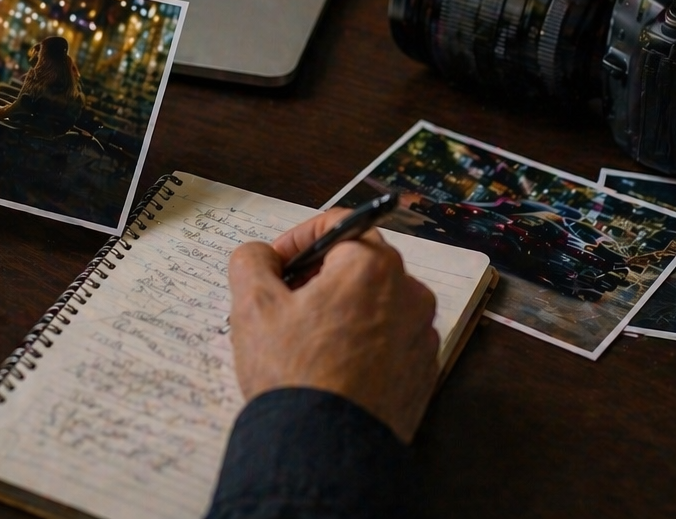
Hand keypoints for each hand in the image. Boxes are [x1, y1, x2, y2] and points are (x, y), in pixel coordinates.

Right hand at [228, 209, 440, 443]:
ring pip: (376, 303)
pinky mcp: (423, 373)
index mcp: (373, 267)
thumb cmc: (294, 374)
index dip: (299, 238)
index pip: (338, 224)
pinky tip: (330, 367)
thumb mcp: (253, 306)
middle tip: (284, 300)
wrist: (326, 452)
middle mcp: (409, 294)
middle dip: (320, 274)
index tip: (275, 264)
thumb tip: (261, 255)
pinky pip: (390, 341)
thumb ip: (252, 261)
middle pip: (360, 263)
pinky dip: (362, 342)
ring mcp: (421, 336)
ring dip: (341, 308)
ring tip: (303, 339)